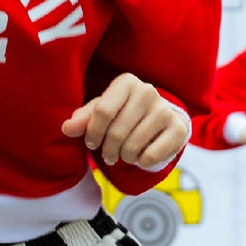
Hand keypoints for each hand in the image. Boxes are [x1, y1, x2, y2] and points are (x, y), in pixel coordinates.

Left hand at [62, 74, 187, 169]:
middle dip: (108, 150)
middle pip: (117, 132)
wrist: (161, 120)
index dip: (92, 133)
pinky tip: (142, 155)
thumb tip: (66, 128)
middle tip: (108, 155)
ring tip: (125, 154)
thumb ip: (83, 119)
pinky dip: (142, 162)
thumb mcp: (102, 112)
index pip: (102, 111)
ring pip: (132, 146)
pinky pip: (151, 156)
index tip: (91, 143)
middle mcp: (148, 91)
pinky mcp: (178, 129)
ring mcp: (165, 110)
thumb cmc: (124, 114)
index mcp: (126, 82)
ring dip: (124, 157)